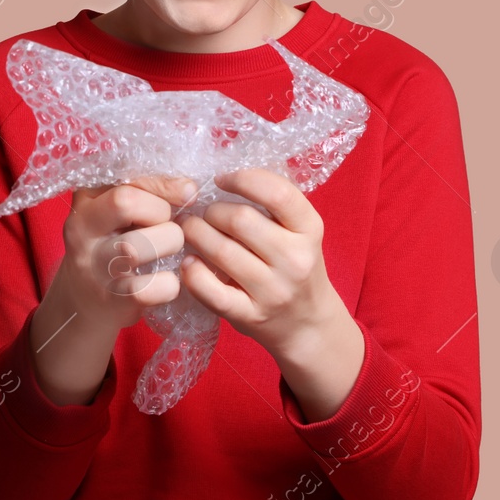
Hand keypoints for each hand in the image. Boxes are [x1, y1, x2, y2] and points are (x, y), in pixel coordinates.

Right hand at [58, 175, 201, 332]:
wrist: (87, 301)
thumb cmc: (114, 245)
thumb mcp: (118, 212)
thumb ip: (145, 192)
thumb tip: (190, 188)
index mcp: (85, 199)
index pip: (124, 175)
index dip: (163, 183)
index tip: (187, 193)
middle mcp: (81, 229)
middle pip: (125, 202)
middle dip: (161, 212)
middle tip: (167, 226)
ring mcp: (93, 265)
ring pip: (135, 246)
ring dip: (168, 245)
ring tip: (168, 251)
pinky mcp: (111, 298)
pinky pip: (151, 287)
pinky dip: (170, 284)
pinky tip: (167, 281)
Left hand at [177, 167, 348, 361]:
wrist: (307, 324)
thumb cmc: (294, 266)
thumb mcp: (298, 232)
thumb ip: (271, 205)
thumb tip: (223, 175)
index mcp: (310, 229)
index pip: (277, 193)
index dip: (242, 179)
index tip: (221, 180)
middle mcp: (296, 260)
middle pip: (239, 220)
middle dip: (210, 211)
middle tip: (201, 213)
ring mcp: (274, 291)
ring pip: (221, 251)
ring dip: (195, 235)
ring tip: (190, 231)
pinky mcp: (250, 316)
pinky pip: (211, 291)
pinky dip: (193, 273)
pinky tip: (189, 262)